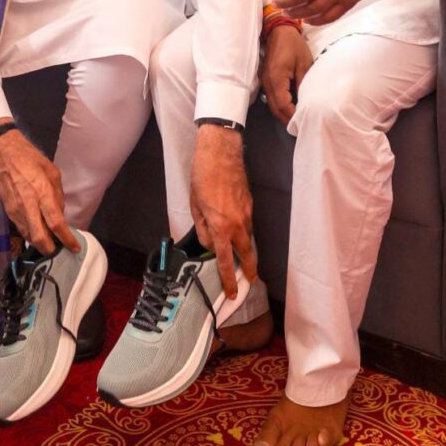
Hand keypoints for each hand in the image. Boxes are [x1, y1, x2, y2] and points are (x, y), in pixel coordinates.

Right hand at [0, 119, 78, 255]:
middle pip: (40, 237)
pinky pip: (22, 229)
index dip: (66, 238)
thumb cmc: (30, 159)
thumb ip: (58, 195)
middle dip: (51, 249)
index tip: (74, 248)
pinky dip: (32, 235)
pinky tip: (40, 234)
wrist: (2, 154)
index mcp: (42, 192)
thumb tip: (60, 214)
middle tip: (61, 251)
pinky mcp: (9, 212)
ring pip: (29, 236)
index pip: (56, 223)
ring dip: (41, 244)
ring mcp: (16, 210)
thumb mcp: (52, 172)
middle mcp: (28, 205)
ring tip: (53, 245)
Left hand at [190, 125, 256, 299]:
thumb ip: (203, 228)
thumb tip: (209, 242)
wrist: (221, 152)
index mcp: (220, 226)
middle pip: (247, 255)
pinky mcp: (250, 204)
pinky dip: (243, 232)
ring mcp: (247, 213)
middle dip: (249, 271)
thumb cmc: (203, 177)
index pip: (225, 260)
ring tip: (241, 259)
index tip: (231, 293)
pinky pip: (248, 224)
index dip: (228, 280)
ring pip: (248, 238)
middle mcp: (237, 223)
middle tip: (248, 282)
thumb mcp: (195, 206)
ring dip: (245, 250)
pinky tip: (236, 231)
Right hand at [260, 26, 313, 126]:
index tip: (304, 123)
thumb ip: (303, 84)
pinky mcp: (266, 80)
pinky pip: (272, 98)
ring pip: (273, 105)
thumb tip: (306, 103)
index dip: (293, 117)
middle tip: (301, 126)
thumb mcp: (304, 64)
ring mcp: (265, 82)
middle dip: (287, 119)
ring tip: (297, 119)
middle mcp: (268, 83)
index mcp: (277, 79)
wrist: (278, 31)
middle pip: (276, 109)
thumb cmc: (293, 45)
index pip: (283, 106)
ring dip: (284, 114)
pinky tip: (291, 107)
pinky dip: (281, 105)